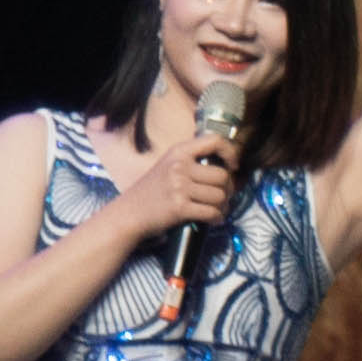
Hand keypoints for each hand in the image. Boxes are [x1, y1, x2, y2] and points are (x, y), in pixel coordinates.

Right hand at [106, 125, 239, 251]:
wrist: (128, 213)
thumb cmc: (152, 191)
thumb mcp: (169, 165)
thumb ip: (192, 162)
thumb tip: (227, 168)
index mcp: (179, 152)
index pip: (214, 140)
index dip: (230, 152)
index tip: (233, 165)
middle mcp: (179, 166)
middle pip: (222, 175)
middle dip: (228, 189)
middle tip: (223, 196)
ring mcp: (179, 187)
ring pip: (220, 196)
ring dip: (223, 206)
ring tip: (217, 209)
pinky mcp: (180, 208)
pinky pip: (212, 212)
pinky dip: (217, 218)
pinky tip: (213, 219)